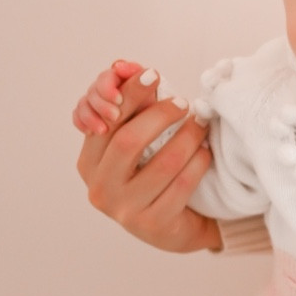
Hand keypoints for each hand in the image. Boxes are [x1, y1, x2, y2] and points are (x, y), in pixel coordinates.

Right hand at [75, 64, 221, 252]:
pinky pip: (183, 184)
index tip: (153, 74)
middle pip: (129, 141)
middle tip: (184, 103)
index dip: (129, 96)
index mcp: (89, 163)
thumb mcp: (137, 143)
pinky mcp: (153, 224)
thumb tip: (132, 67)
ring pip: (163, 164)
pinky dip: (198, 162)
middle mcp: (100, 189)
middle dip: (160, 115)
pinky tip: (205, 152)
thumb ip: (131, 110)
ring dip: (188, 137)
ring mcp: (125, 210)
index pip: (107, 122)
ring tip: (201, 125)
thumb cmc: (152, 174)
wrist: (173, 227)